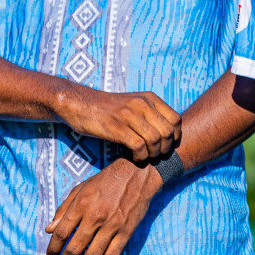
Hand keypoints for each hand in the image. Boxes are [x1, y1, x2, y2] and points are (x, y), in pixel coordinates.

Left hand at [45, 158, 161, 254]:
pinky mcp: (127, 231)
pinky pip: (113, 254)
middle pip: (75, 247)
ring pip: (94, 254)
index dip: (53, 248)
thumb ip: (63, 209)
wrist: (137, 174)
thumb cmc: (105, 181)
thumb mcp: (80, 189)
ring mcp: (112, 225)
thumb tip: (49, 230)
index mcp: (82, 204)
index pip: (61, 233)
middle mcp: (96, 216)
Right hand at [55, 86, 180, 160]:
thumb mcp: (133, 103)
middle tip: (158, 155)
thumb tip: (169, 134)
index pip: (176, 119)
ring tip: (147, 157)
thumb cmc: (108, 108)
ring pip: (155, 139)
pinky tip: (136, 157)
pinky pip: (139, 145)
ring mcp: (128, 115)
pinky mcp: (115, 127)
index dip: (176, 136)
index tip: (170, 146)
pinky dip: (141, 156)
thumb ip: (150, 113)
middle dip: (167, 148)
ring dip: (154, 153)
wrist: (79, 103)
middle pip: (168, 131)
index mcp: (149, 98)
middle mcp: (142, 104)